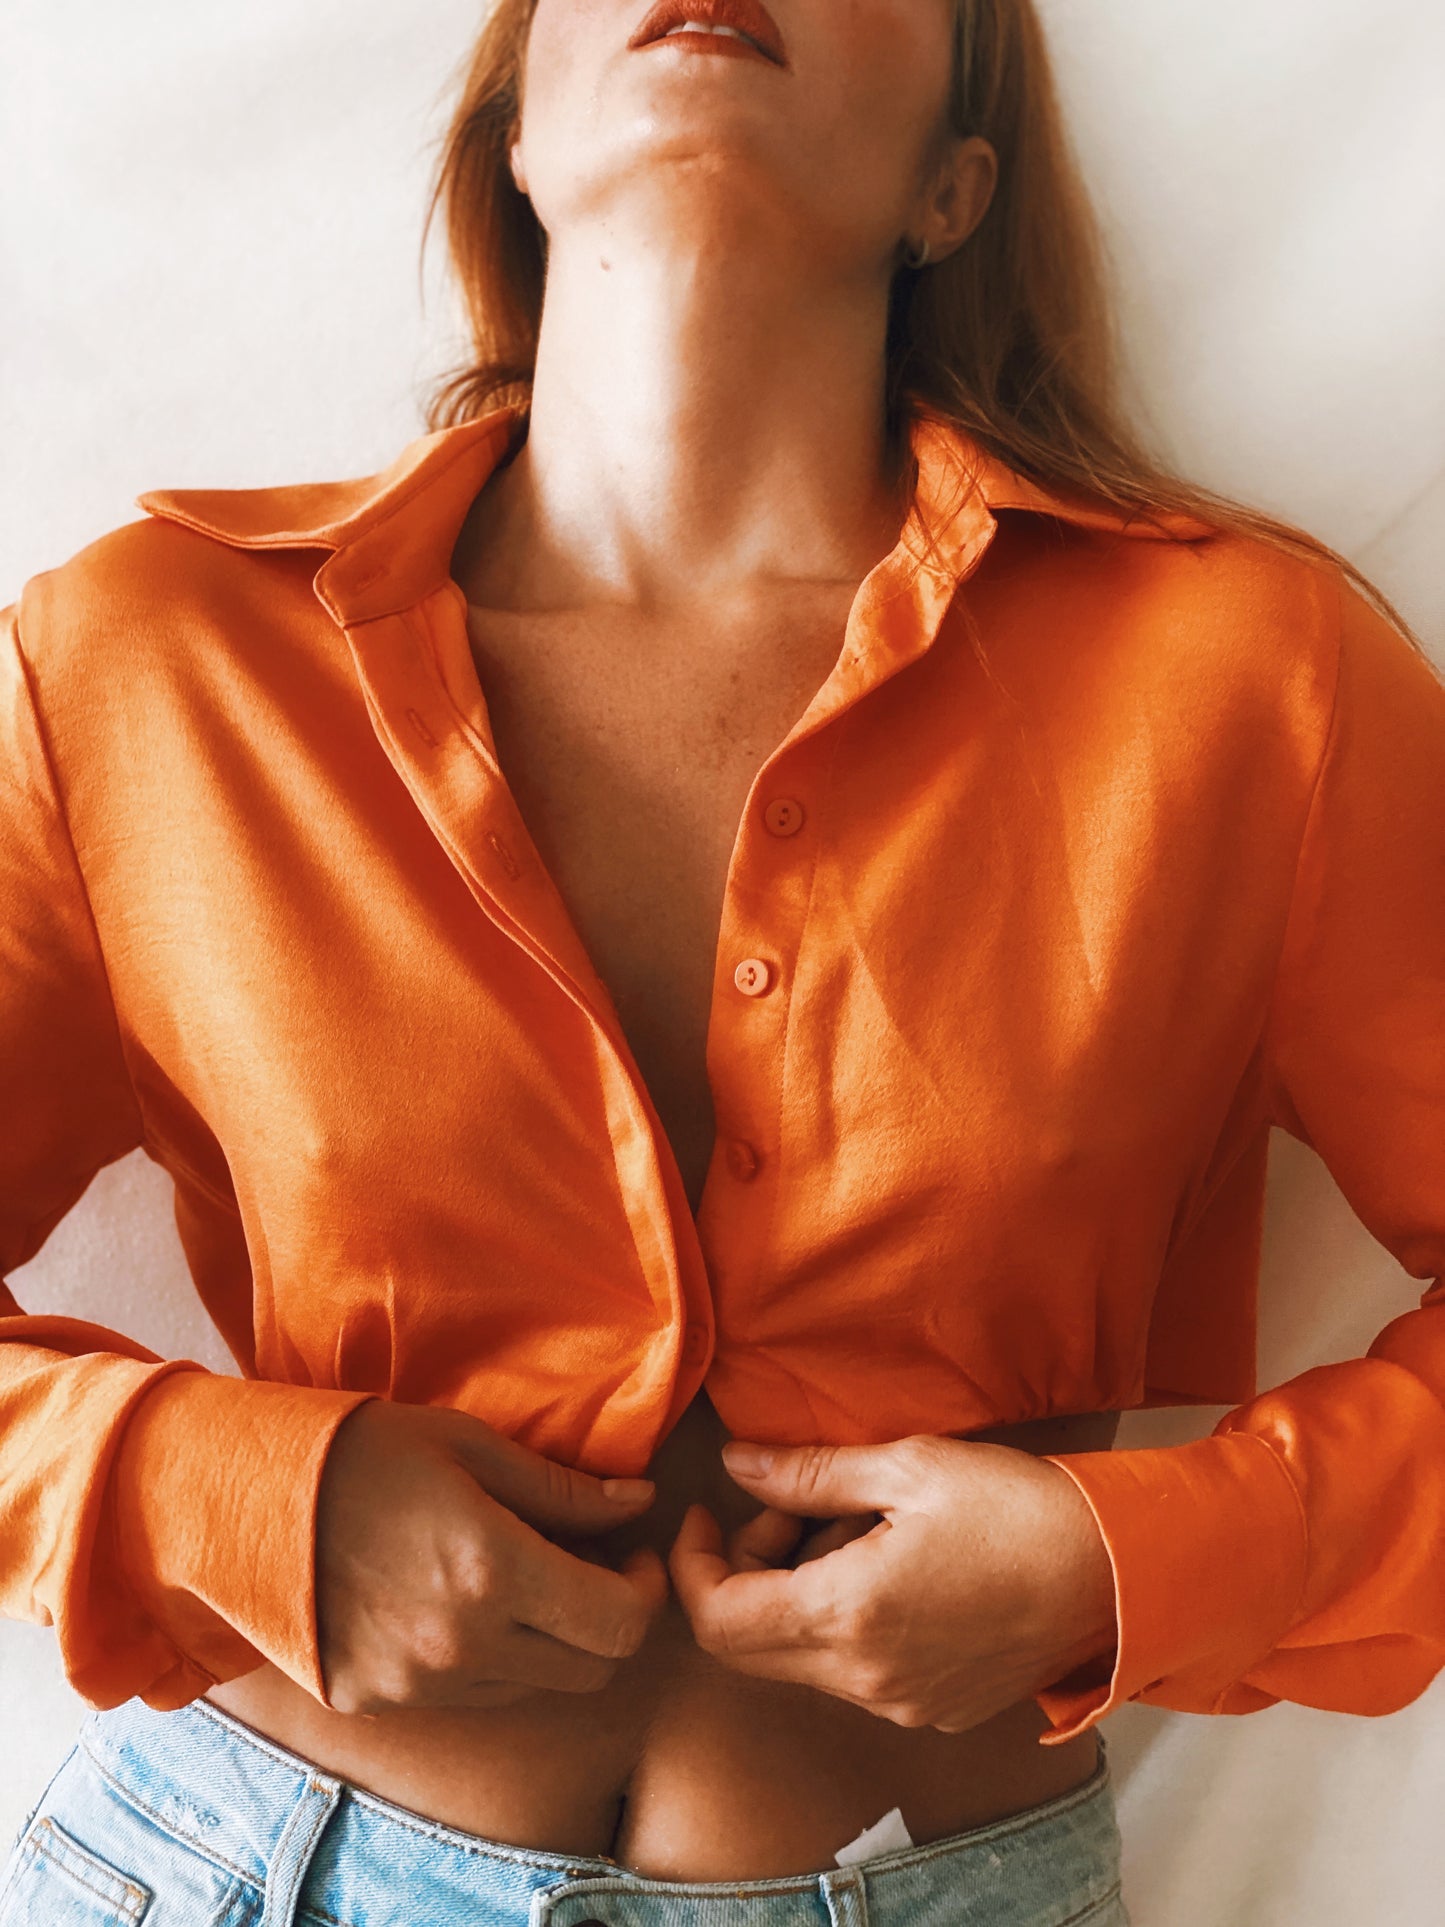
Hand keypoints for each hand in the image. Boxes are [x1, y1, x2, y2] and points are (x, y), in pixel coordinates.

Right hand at [316, 1398, 667, 1715]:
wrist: (242, 1498)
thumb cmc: (364, 1452)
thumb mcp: (469, 1446)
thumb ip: (563, 1488)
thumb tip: (641, 1501)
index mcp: (493, 1571)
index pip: (621, 1623)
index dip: (647, 1590)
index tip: (635, 1553)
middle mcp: (462, 1644)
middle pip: (592, 1670)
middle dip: (612, 1620)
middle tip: (595, 1566)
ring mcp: (418, 1684)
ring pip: (535, 1687)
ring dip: (552, 1641)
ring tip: (527, 1578)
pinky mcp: (380, 1701)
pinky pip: (472, 1694)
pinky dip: (493, 1657)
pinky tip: (467, 1601)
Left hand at [667, 1433, 1117, 1733]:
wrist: (1120, 1573)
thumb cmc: (1019, 1507)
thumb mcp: (908, 1466)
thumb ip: (809, 1473)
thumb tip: (736, 1465)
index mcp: (850, 1615)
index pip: (718, 1619)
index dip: (693, 1564)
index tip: (706, 1511)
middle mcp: (865, 1679)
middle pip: (748, 1646)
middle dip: (745, 1572)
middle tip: (792, 1509)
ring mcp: (900, 1704)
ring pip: (800, 1657)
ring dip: (798, 1591)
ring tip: (858, 1525)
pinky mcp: (931, 1710)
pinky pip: (851, 1672)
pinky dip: (842, 1619)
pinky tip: (891, 1566)